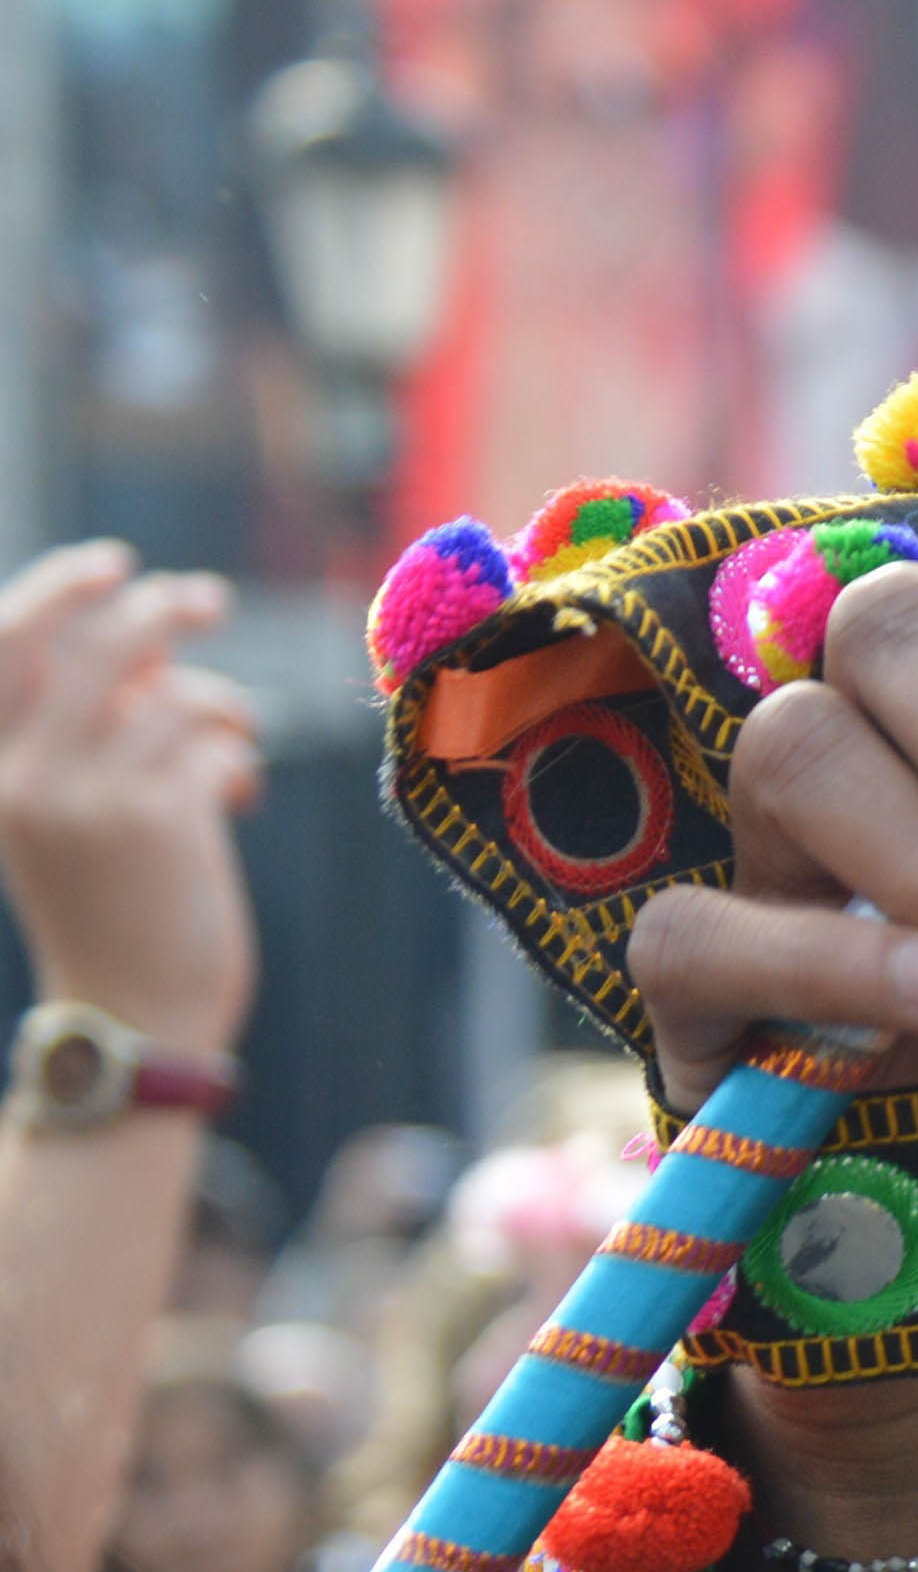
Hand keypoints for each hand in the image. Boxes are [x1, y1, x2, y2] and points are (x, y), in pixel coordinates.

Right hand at [0, 545, 263, 1049]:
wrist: (135, 1008)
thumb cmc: (112, 903)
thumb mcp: (66, 809)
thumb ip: (84, 726)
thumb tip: (144, 636)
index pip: (7, 642)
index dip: (61, 588)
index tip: (119, 563)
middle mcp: (25, 774)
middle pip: (102, 646)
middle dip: (162, 609)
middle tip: (210, 599)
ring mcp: (90, 794)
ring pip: (175, 695)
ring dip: (220, 705)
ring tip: (234, 737)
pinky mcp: (159, 817)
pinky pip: (214, 741)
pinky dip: (236, 755)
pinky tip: (239, 791)